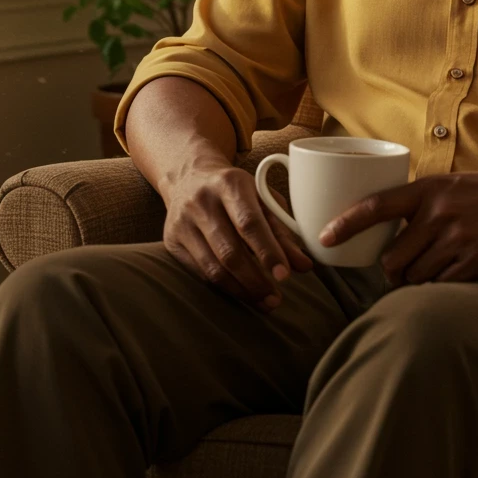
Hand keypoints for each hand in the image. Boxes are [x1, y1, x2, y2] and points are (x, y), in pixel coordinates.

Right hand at [161, 160, 312, 312]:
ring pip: (213, 267)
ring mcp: (183, 222)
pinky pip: (199, 272)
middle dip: (255, 280)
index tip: (285, 276)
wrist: (189, 176)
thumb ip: (283, 231)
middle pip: (230, 251)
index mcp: (230, 183)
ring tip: (263, 302)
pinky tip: (241, 293)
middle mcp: (202, 201)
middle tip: (276, 299)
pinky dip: (223, 287)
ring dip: (241, 290)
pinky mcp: (171, 241)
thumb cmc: (235, 190)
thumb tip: (305, 266)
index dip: (268, 252)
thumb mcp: (262, 198)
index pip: (249, 223)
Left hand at [319, 160, 477, 284]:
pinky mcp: (476, 263)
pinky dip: (443, 286)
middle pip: (392, 259)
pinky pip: (442, 287)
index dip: (346, 223)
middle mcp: (439, 213)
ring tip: (436, 268)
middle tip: (405, 268)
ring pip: (415, 277)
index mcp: (428, 189)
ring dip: (418, 281)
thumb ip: (420, 205)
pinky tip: (457, 272)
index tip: (325, 237)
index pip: (376, 206)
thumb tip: (384, 232)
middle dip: (393, 271)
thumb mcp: (451, 185)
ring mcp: (458, 239)